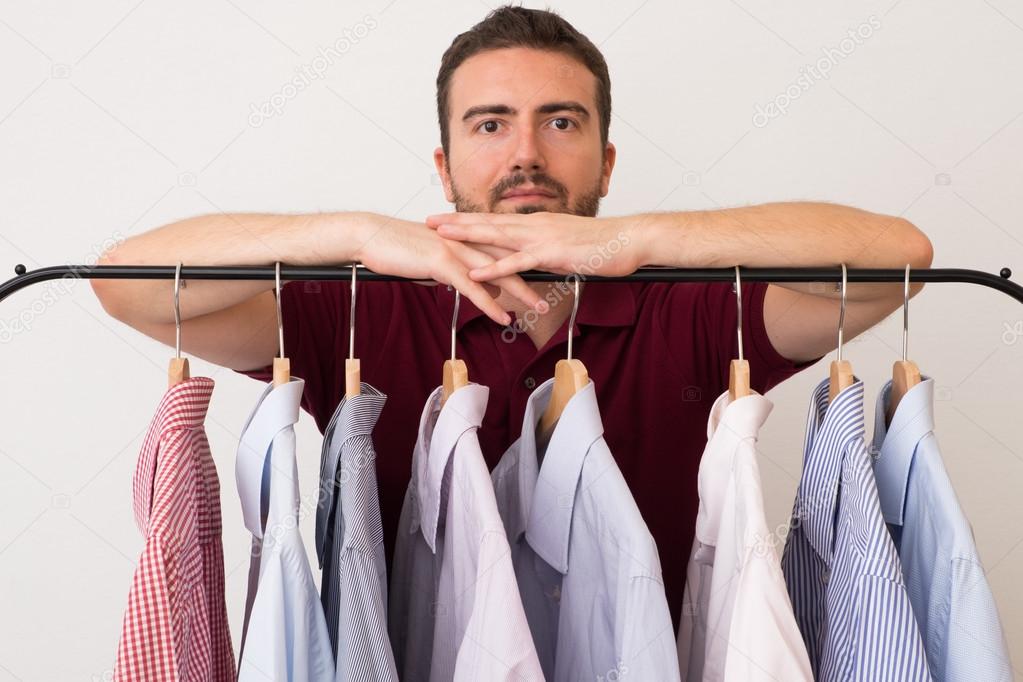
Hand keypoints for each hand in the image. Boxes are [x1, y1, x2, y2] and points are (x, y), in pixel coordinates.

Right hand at [352, 214, 543, 324]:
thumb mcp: (436, 260)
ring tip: (540, 309)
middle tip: (559, 289)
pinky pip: (472, 288)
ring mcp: (457, 251)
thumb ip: (460, 271)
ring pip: (497, 274)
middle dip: (536, 275)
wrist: (373, 238)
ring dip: (521, 293)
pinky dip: (490, 305)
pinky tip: (504, 318)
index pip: (505, 249)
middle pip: (510, 260)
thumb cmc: (401, 249)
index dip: (529, 259)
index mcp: (468, 237)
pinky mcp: (442, 264)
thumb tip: (478, 286)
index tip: (551, 269)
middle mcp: (468, 241)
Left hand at [425, 211, 642, 280]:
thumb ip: (547, 251)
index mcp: (538, 223)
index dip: (470, 218)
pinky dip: (494, 269)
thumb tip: (535, 261)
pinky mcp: (550, 254)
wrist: (628, 240)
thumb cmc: (604, 245)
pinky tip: (475, 274)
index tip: (447, 218)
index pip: (497, 219)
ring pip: (496, 237)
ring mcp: (541, 238)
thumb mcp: (568, 246)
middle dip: (457, 221)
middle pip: (488, 222)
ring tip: (441, 238)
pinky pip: (517, 263)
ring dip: (467, 237)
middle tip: (429, 220)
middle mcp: (535, 224)